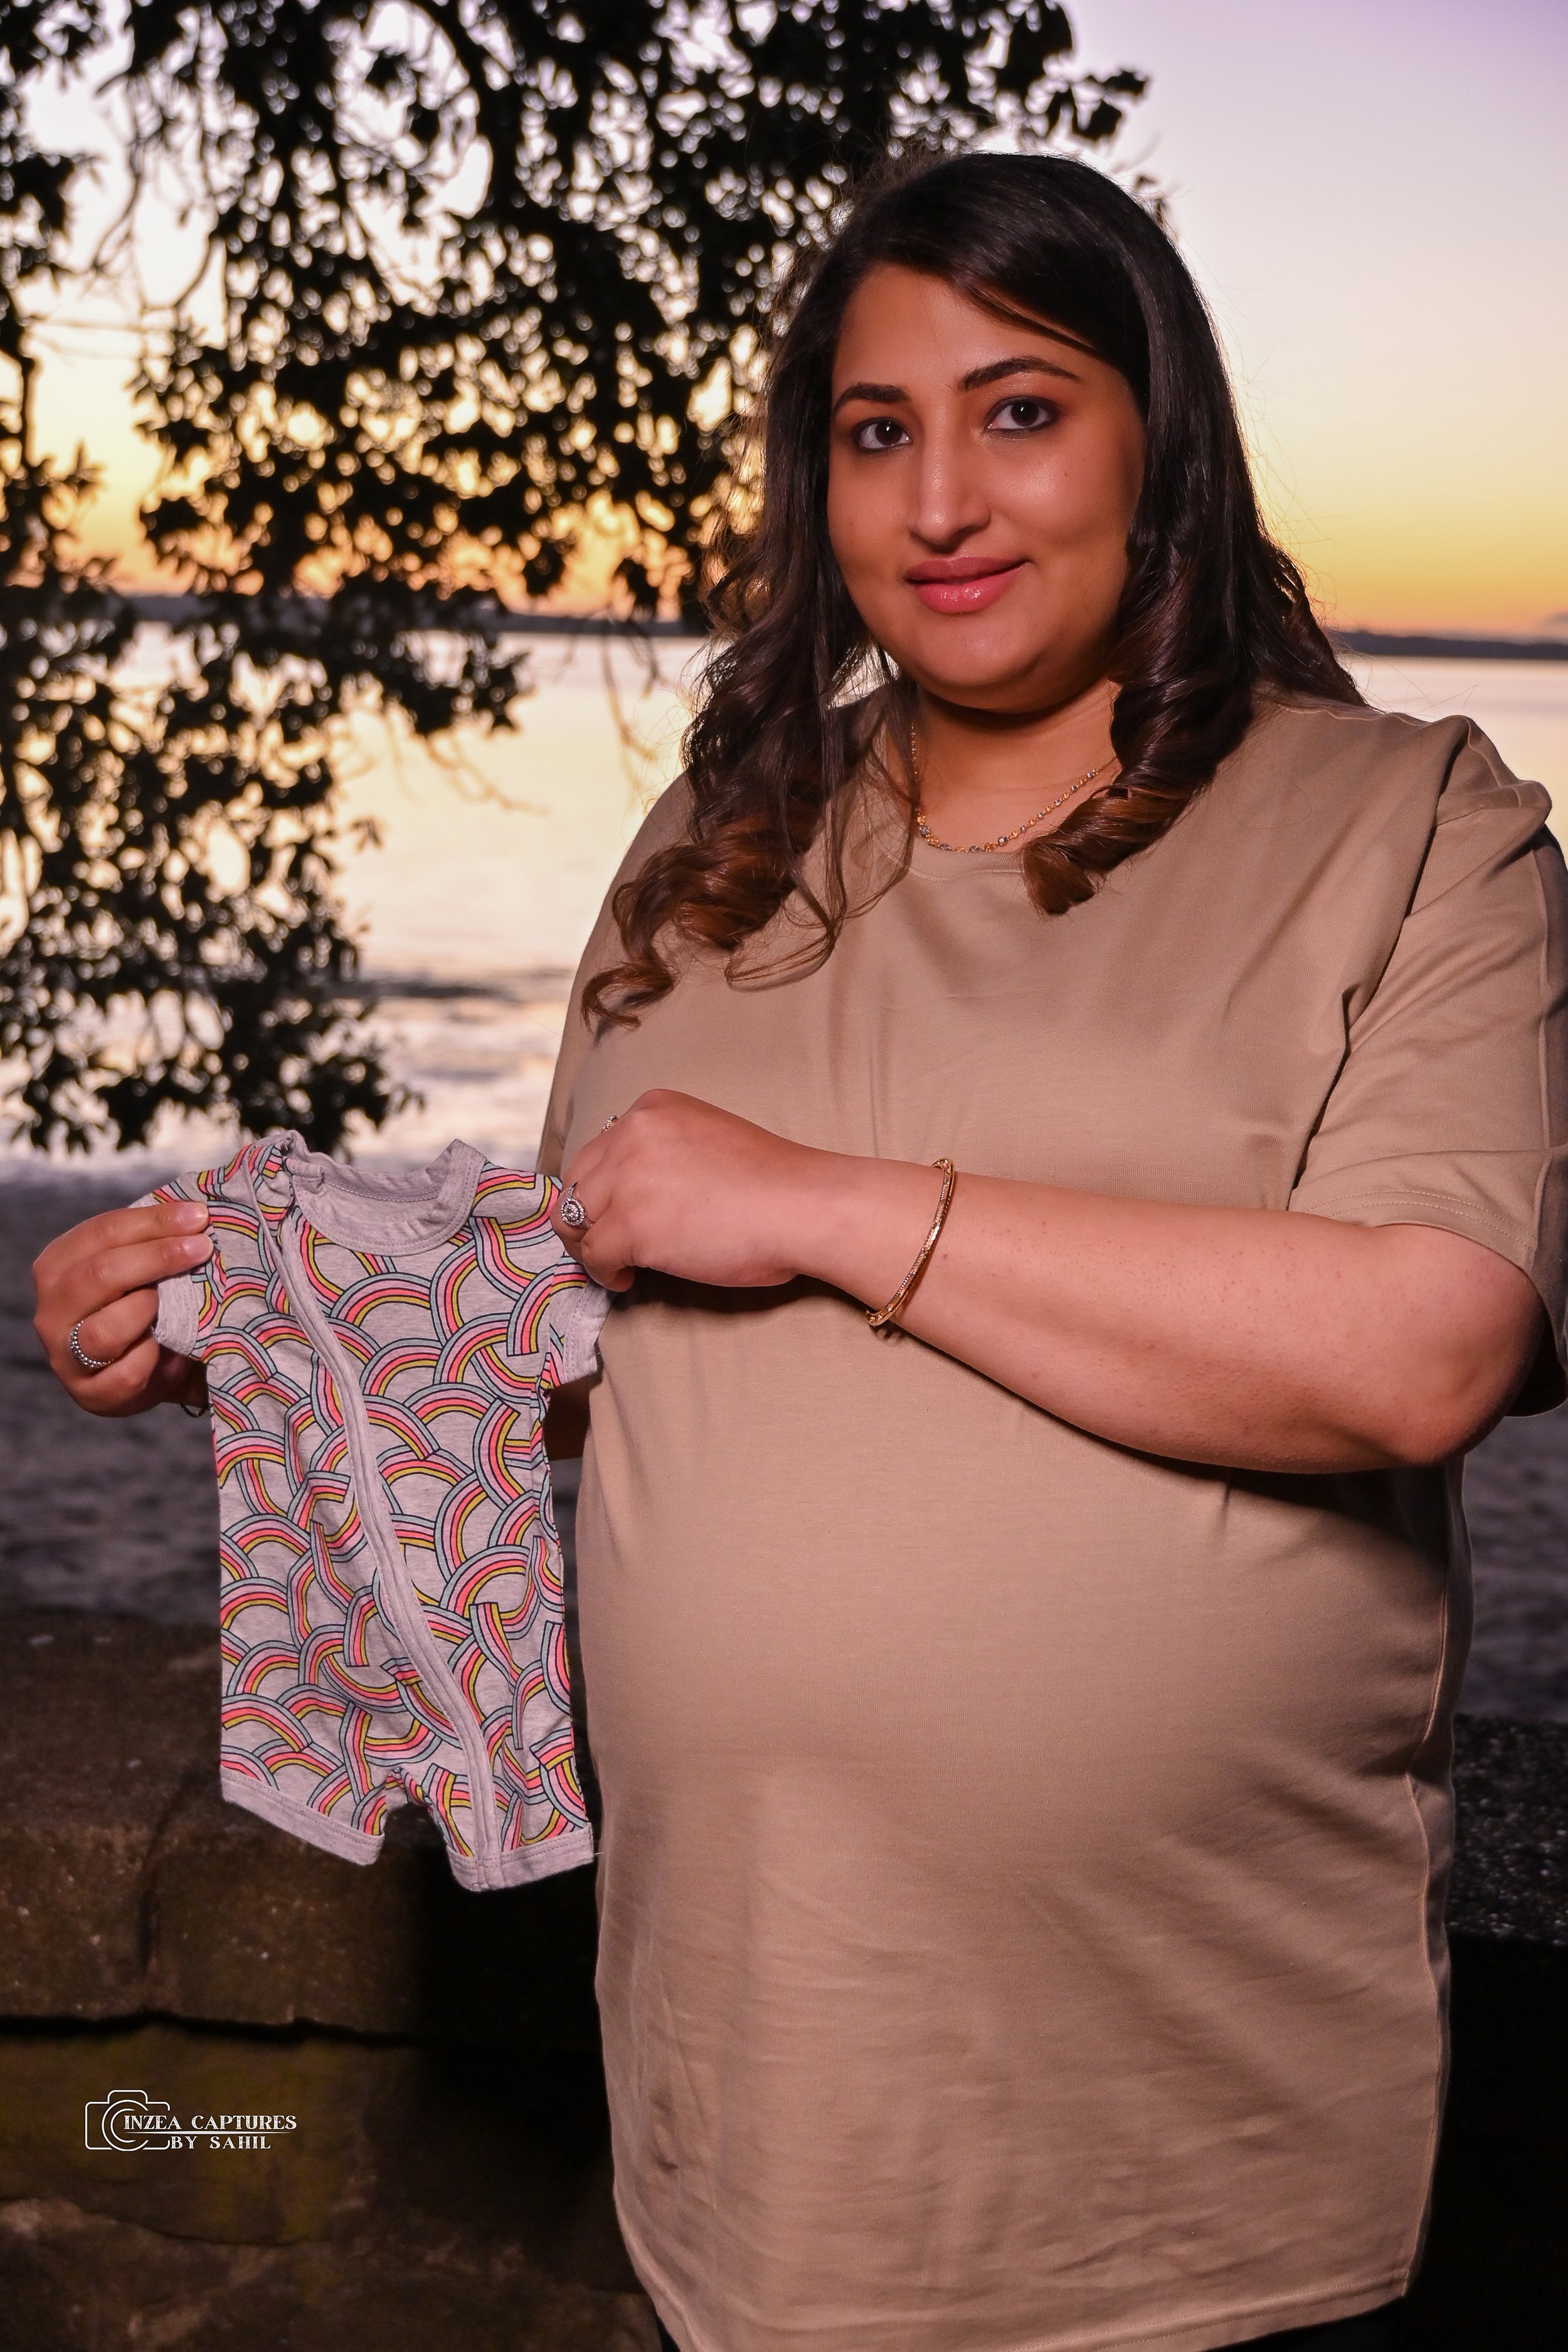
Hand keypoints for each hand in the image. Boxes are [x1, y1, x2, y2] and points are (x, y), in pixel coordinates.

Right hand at [33, 1200, 212, 1417]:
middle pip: (101, 1275)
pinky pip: (128, 1372)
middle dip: (158, 1258)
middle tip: (203, 1249)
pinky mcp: (90, 1393)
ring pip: (106, 1330)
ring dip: (149, 1312)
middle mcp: (52, 1310)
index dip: (153, 1222)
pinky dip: (157, 1356)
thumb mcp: (144, 1266)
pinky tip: (174, 1346)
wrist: (157, 1366)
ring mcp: (65, 1355)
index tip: (199, 1216)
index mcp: (58, 1265)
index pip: (102, 1232)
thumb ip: (155, 1239)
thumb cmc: (149, 1303)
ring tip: (174, 1304)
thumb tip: (196, 1211)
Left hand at [550, 1090, 828, 1292]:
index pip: (598, 1151)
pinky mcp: (632, 1226)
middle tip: (606, 1245)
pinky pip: (595, 1255)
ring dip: (592, 1247)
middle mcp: (632, 1134)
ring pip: (575, 1219)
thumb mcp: (705, 1140)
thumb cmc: (773, 1184)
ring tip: (619, 1264)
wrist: (803, 1205)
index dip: (602, 1189)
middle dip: (586, 1217)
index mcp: (653, 1109)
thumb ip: (665, 1154)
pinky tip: (628, 1278)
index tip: (616, 1213)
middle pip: (576, 1182)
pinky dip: (605, 1273)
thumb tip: (635, 1196)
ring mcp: (628, 1179)